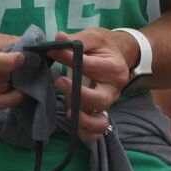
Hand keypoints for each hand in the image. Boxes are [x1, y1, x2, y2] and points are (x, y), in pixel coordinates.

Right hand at [0, 28, 23, 109]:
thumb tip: (31, 46)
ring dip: (15, 83)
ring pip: (2, 90)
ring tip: (20, 73)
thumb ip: (2, 41)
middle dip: (18, 71)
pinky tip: (19, 91)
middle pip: (1, 77)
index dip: (11, 61)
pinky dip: (11, 98)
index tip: (24, 57)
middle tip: (28, 64)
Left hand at [49, 28, 133, 142]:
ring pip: (100, 122)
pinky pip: (96, 132)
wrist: (118, 56)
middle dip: (77, 94)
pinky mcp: (100, 113)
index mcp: (114, 68)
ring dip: (82, 119)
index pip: (91, 66)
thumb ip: (77, 40)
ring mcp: (107, 104)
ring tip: (68, 111)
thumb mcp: (94, 37)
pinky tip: (72, 123)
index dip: (69, 59)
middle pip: (100, 100)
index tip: (52, 51)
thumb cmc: (103, 47)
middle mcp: (114, 89)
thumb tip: (59, 38)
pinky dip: (85, 132)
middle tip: (59, 82)